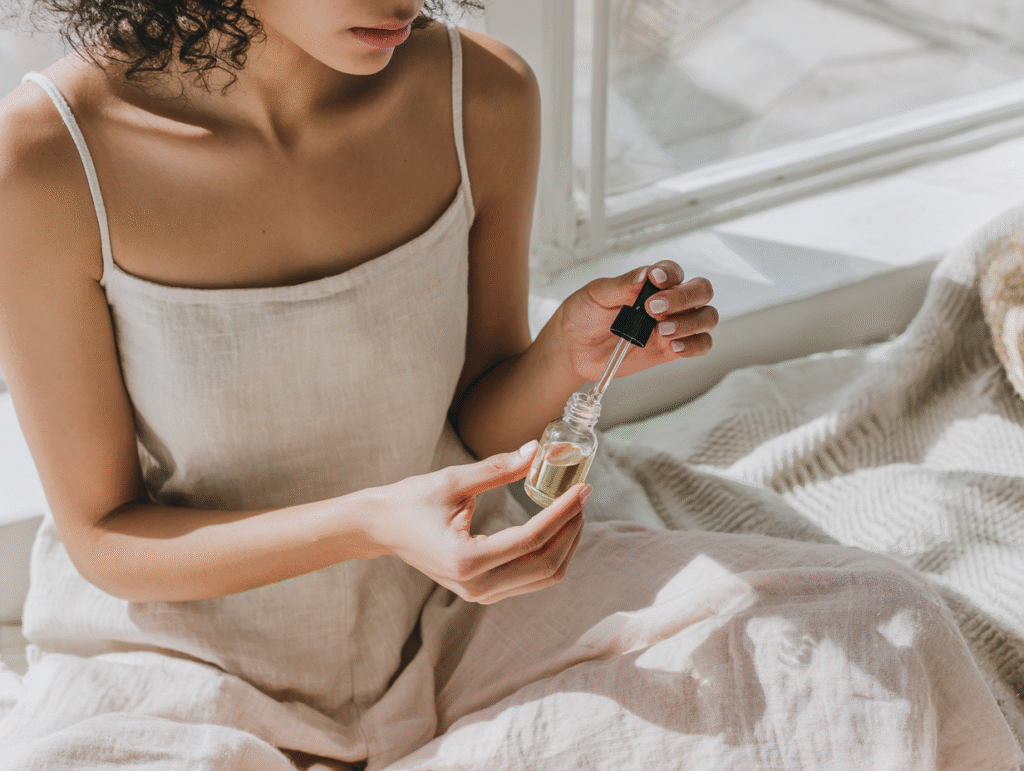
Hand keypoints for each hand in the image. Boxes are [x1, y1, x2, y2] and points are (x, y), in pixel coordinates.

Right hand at [366, 442, 588, 603]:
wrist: (382, 528)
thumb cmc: (411, 501)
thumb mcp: (452, 480)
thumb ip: (497, 468)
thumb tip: (535, 450)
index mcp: (466, 560)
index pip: (532, 539)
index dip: (563, 513)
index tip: (582, 489)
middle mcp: (476, 586)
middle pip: (546, 564)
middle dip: (571, 529)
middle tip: (581, 496)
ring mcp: (481, 594)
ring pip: (544, 576)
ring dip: (566, 543)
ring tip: (572, 508)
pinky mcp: (484, 591)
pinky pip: (531, 578)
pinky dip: (551, 552)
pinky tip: (556, 525)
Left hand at [554, 261, 717, 382]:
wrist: (573, 348)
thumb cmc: (583, 315)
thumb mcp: (596, 294)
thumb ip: (622, 284)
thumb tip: (644, 274)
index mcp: (650, 283)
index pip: (674, 271)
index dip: (670, 273)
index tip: (655, 280)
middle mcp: (668, 301)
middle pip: (701, 291)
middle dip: (684, 298)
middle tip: (654, 308)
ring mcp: (672, 325)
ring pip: (706, 317)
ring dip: (690, 322)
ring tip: (661, 330)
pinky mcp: (671, 349)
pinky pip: (700, 345)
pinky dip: (694, 345)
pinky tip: (675, 346)